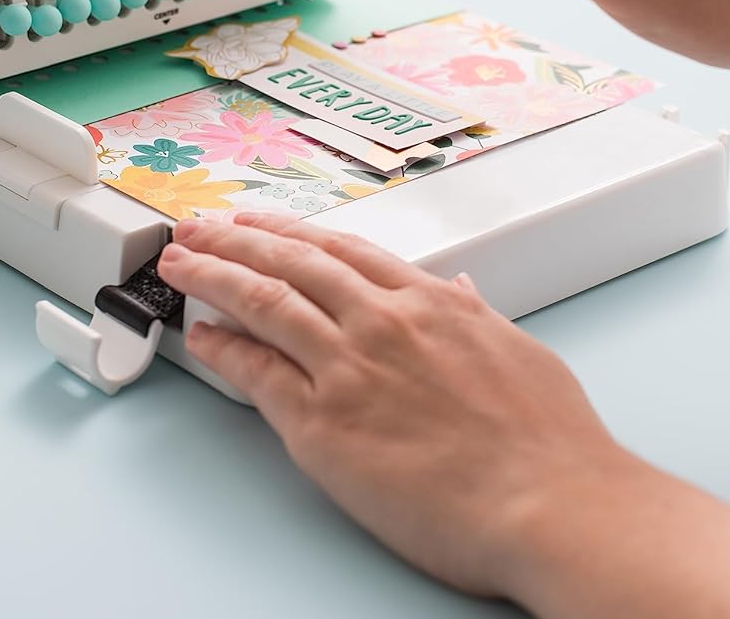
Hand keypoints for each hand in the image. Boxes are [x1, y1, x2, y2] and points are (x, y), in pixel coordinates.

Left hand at [157, 212, 627, 603]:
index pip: (342, 249)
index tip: (260, 224)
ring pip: (263, 302)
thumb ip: (477, 316)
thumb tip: (458, 288)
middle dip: (235, 240)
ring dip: (212, 276)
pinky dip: (223, 349)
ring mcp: (349, 369)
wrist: (551, 505)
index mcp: (431, 303)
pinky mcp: (324, 425)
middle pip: (291, 263)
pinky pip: (257, 374)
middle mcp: (384, 322)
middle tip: (197, 228)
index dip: (291, 232)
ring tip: (179, 265)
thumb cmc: (550, 445)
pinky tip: (201, 335)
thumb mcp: (520, 352)